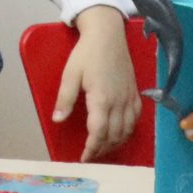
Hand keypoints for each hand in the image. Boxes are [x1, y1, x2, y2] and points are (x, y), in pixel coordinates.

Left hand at [56, 5, 141, 159]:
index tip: (84, 157)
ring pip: (126, 130)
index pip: (98, 132)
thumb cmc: (87, 53)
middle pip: (114, 135)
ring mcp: (129, 98)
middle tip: (91, 154)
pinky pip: (135, 119)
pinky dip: (128, 131)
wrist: (108, 35)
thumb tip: (57, 120)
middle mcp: (119, 102)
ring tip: (103, 147)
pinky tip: (120, 133)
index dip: (92, 148)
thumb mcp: (70, 74)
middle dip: (102, 148)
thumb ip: (65, 99)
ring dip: (115, 143)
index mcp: (101, 99)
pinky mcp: (135, 93)